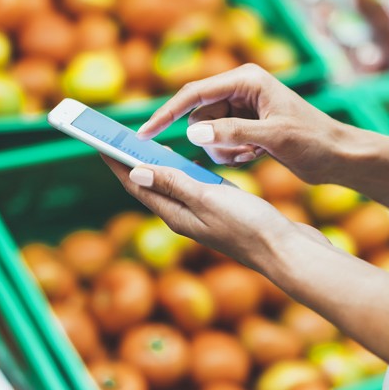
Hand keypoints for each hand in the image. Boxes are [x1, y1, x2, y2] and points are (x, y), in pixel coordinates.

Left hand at [103, 156, 327, 268]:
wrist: (288, 252)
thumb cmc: (250, 226)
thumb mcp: (207, 199)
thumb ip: (173, 184)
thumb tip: (135, 171)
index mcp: (175, 215)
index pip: (136, 185)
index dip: (117, 163)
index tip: (100, 142)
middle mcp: (184, 216)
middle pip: (150, 184)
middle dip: (133, 161)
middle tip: (119, 137)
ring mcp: (203, 215)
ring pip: (173, 185)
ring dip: (159, 164)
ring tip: (149, 144)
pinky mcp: (221, 211)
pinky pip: (194, 187)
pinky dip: (187, 170)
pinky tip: (192, 159)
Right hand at [136, 64, 349, 183]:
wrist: (340, 156)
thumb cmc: (314, 140)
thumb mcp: (273, 137)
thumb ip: (231, 133)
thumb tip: (191, 132)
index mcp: (246, 80)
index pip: (194, 94)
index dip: (166, 114)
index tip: (144, 134)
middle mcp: (241, 89)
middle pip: (199, 115)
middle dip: (210, 139)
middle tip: (241, 153)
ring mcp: (242, 108)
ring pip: (207, 131)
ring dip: (222, 150)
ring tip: (252, 154)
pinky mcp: (245, 125)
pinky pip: (219, 141)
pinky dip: (231, 154)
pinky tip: (255, 156)